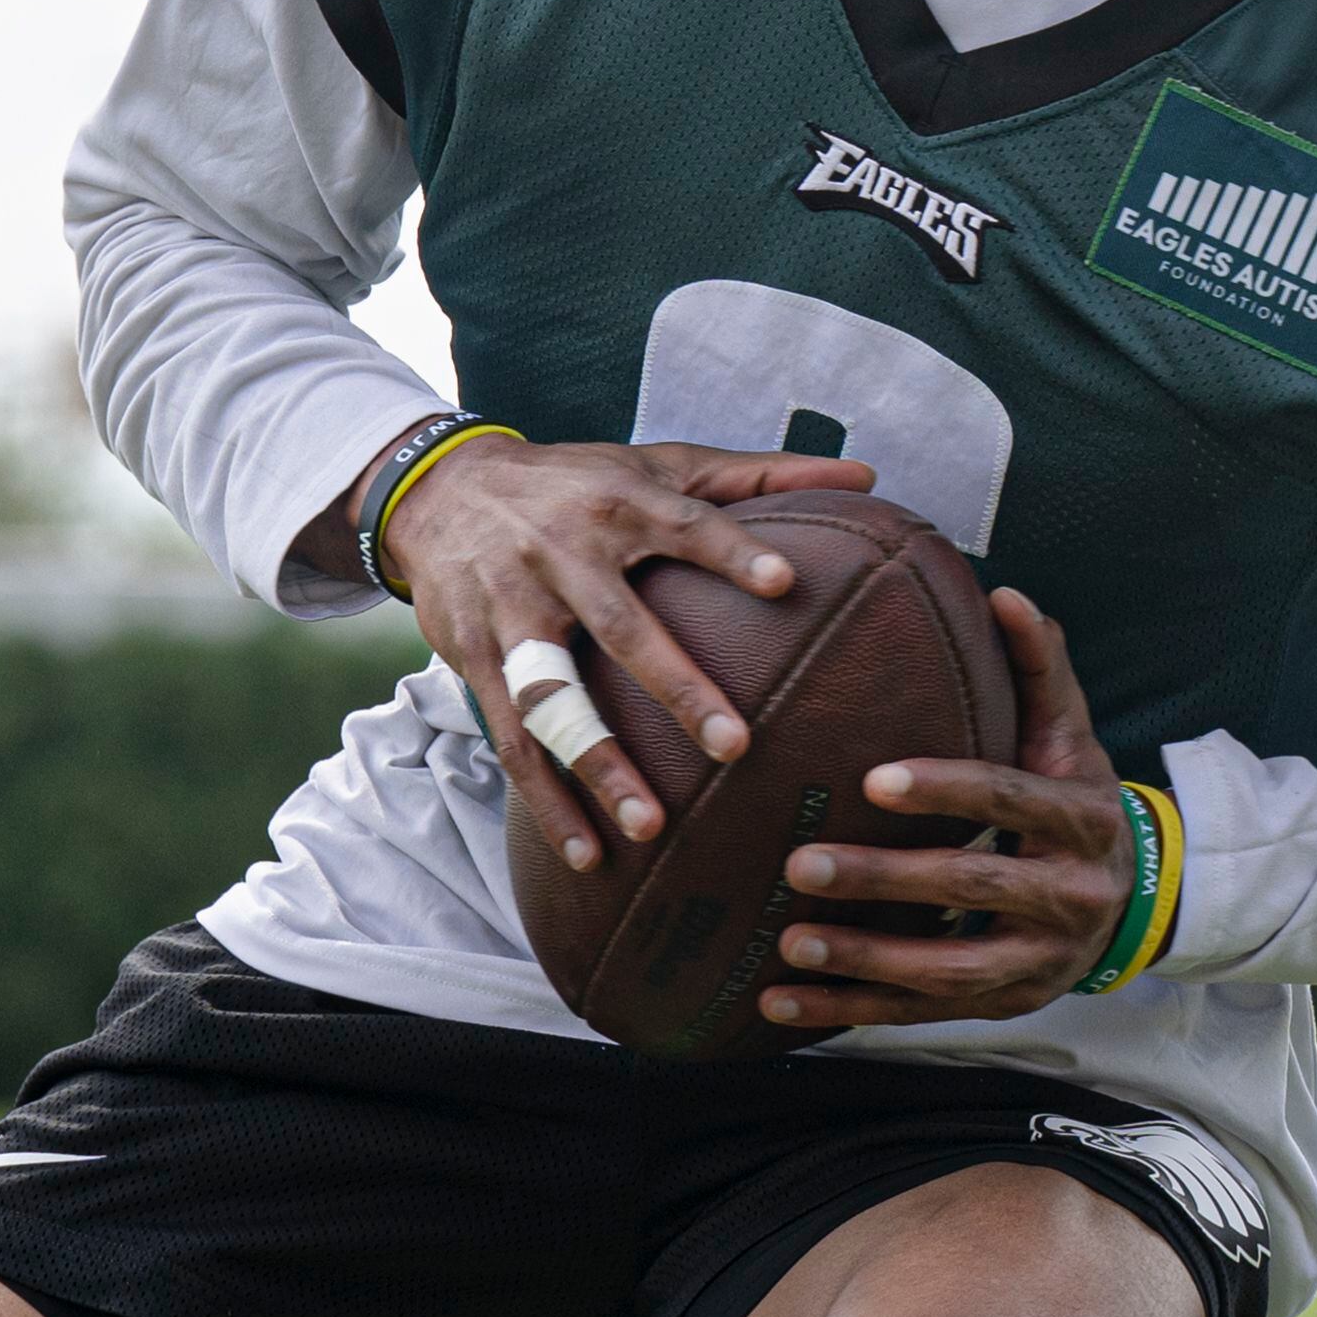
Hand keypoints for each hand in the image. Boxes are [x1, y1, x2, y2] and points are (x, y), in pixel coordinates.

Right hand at [370, 431, 871, 873]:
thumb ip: (762, 476)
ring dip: (597, 764)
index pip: (684, 525)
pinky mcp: (477, 658)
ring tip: (651, 828)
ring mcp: (514, 611)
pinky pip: (511, 739)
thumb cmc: (581, 482)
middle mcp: (562, 555)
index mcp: (620, 504)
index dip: (732, 552)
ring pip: (554, 696)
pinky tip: (587, 854)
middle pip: (621, 627)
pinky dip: (545, 800)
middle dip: (675, 687)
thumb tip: (870, 478)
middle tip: (736, 746)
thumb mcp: (661, 462)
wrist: (445, 491)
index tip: (786, 582)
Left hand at [759, 589, 1144, 1029]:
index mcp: (1084, 819)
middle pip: (971, 889)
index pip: (1011, 801)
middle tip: (801, 862)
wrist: (1134, 902)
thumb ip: (1039, 668)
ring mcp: (1041, 961)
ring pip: (948, 972)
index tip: (872, 780)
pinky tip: (781, 1003)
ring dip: (864, 960)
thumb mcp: (1073, 736)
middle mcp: (1071, 896)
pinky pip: (923, 1016)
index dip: (947, 790)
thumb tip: (1004, 591)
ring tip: (789, 942)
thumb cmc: (1078, 799)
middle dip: (885, 882)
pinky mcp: (1007, 1005)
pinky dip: (850, 1013)